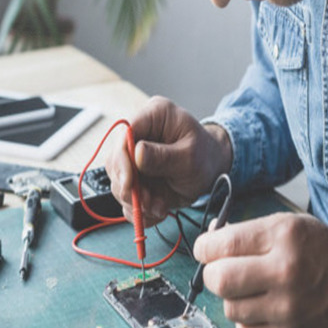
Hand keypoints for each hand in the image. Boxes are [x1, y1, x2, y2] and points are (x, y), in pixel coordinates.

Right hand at [106, 96, 231, 226]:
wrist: (212, 170)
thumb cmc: (205, 156)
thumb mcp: (190, 156)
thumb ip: (163, 156)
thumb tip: (136, 154)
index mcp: (154, 116)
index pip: (125, 133)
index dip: (122, 160)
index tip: (129, 183)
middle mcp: (139, 134)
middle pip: (115, 161)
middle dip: (129, 187)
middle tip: (147, 202)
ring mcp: (134, 158)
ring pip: (118, 183)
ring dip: (136, 202)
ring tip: (159, 207)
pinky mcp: (135, 178)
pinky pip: (127, 198)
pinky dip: (141, 211)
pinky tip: (158, 211)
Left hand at [194, 213, 327, 327]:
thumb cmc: (327, 257)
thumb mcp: (294, 227)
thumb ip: (250, 233)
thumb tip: (209, 243)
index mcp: (286, 238)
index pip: (222, 244)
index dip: (205, 247)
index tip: (206, 250)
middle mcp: (286, 273)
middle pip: (219, 280)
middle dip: (214, 275)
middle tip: (224, 272)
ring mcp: (287, 310)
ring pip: (229, 309)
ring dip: (234, 300)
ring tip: (255, 292)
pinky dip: (248, 323)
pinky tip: (264, 312)